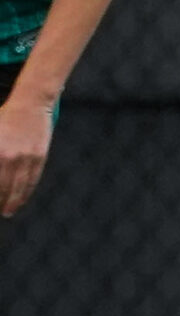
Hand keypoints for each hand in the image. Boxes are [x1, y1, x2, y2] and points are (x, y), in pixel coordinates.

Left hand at [0, 90, 51, 216]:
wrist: (30, 104)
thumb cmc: (3, 118)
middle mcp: (10, 157)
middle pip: (4, 187)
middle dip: (0, 201)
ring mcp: (26, 157)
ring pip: (19, 186)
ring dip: (13, 201)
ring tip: (8, 211)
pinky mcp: (39, 156)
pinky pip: (32, 178)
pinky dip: (27, 191)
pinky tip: (21, 199)